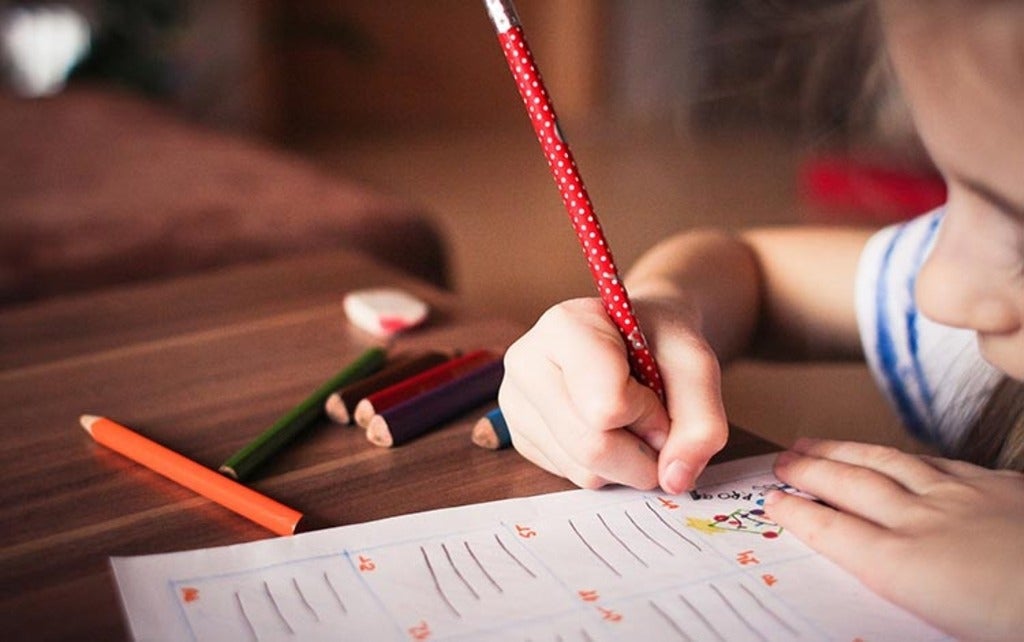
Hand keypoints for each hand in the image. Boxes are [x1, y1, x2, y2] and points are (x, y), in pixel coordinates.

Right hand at [499, 296, 727, 492]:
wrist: (634, 336)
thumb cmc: (660, 341)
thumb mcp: (696, 365)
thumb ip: (701, 421)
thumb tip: (674, 480)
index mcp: (564, 327)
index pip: (607, 406)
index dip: (649, 413)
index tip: (657, 391)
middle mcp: (526, 363)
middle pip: (592, 447)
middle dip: (642, 451)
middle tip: (656, 422)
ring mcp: (516, 403)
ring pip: (583, 470)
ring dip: (627, 462)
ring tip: (630, 420)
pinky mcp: (520, 437)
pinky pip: (572, 477)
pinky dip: (606, 467)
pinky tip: (606, 430)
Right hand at [766, 438, 1023, 641]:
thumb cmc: (1013, 620)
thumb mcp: (944, 628)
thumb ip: (904, 591)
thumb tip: (876, 576)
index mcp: (907, 567)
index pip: (835, 532)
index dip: (798, 513)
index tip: (772, 500)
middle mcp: (925, 523)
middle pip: (852, 487)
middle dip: (811, 470)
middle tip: (782, 459)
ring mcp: (964, 498)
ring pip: (889, 464)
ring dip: (846, 452)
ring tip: (818, 443)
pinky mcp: (1001, 488)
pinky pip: (939, 462)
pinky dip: (906, 456)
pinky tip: (899, 455)